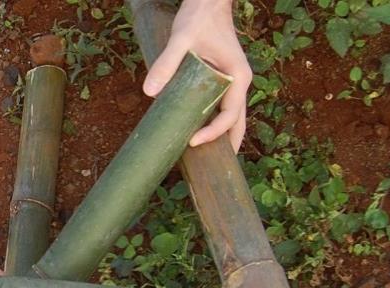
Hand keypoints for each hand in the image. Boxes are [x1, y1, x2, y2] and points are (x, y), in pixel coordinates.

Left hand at [143, 0, 251, 152]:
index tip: (193, 142)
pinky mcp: (225, 79)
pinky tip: (205, 132)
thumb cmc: (200, 17)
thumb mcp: (181, 38)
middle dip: (230, 145)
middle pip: (239, 122)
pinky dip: (218, 123)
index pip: (230, 115)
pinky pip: (225, 107)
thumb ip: (167, 64)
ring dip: (226, 136)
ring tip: (214, 158)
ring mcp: (234, 82)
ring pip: (234, 116)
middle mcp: (240, 83)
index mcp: (238, 77)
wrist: (209, 2)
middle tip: (218, 169)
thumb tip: (149, 92)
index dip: (214, 133)